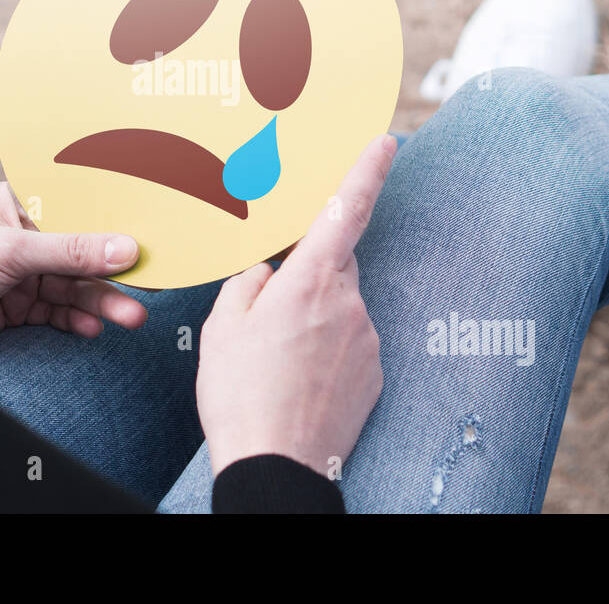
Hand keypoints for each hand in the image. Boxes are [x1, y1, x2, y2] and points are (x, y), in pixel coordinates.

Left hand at [0, 182, 147, 358]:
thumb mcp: (11, 253)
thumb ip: (72, 251)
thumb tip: (128, 248)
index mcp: (17, 203)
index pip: (77, 208)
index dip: (114, 221)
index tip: (152, 235)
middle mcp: (23, 235)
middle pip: (82, 252)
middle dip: (113, 274)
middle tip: (148, 290)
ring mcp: (21, 273)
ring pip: (73, 287)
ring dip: (101, 303)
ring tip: (130, 319)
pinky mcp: (16, 308)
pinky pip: (57, 313)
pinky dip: (76, 321)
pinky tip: (92, 330)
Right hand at [196, 134, 396, 477]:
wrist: (276, 466)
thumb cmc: (241, 395)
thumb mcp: (222, 328)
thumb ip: (248, 284)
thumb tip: (267, 272)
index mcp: (310, 282)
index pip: (345, 211)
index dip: (367, 171)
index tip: (386, 142)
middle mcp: (348, 304)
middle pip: (336, 263)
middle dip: (307, 273)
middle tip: (270, 308)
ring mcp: (367, 340)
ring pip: (340, 307)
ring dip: (313, 318)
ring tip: (276, 360)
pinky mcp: (375, 374)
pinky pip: (350, 342)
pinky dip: (327, 351)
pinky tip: (297, 378)